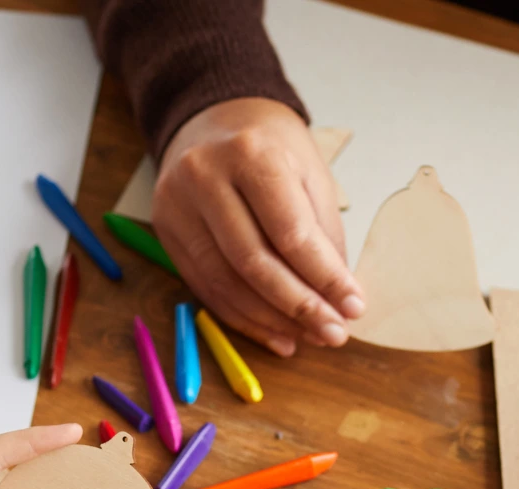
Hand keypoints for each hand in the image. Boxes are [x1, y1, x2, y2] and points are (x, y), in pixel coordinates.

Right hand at [154, 97, 362, 356]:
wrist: (213, 119)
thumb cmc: (271, 147)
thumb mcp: (310, 174)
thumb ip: (322, 234)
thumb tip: (338, 299)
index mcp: (250, 154)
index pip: (290, 232)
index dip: (324, 277)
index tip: (353, 307)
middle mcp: (204, 177)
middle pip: (253, 262)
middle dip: (298, 306)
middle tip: (332, 333)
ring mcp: (177, 205)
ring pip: (226, 282)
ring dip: (271, 320)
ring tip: (307, 337)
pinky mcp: (165, 231)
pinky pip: (206, 287)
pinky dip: (243, 317)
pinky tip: (275, 333)